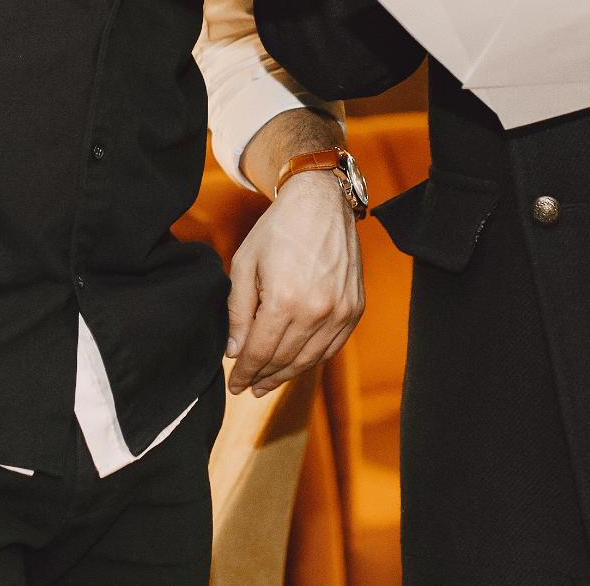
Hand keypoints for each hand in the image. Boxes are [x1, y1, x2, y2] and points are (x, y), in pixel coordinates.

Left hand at [225, 171, 363, 395]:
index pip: (260, 351)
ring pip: (309, 359)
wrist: (320, 202)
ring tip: (268, 383)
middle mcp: (316, 310)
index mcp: (284, 300)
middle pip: (284, 360)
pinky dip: (312, 359)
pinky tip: (296, 364)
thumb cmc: (278, 229)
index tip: (234, 383)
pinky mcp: (355, 307)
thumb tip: (235, 352)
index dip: (244, 371)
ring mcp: (341, 311)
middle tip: (247, 387)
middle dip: (262, 376)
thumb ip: (238, 311)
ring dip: (286, 375)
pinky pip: (332, 346)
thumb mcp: (244, 264)